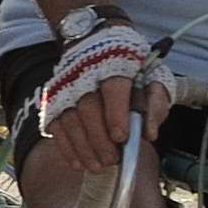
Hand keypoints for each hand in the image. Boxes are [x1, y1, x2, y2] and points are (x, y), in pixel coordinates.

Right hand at [36, 18, 160, 173]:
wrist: (94, 40)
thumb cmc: (129, 65)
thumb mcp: (152, 76)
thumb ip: (155, 103)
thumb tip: (149, 132)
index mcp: (114, 65)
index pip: (113, 90)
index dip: (116, 115)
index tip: (122, 138)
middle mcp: (84, 75)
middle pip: (88, 109)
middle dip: (100, 138)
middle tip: (112, 160)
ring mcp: (64, 88)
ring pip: (70, 120)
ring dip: (83, 147)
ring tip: (97, 166)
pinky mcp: (52, 101)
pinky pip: (56, 127)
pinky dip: (66, 147)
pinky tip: (78, 163)